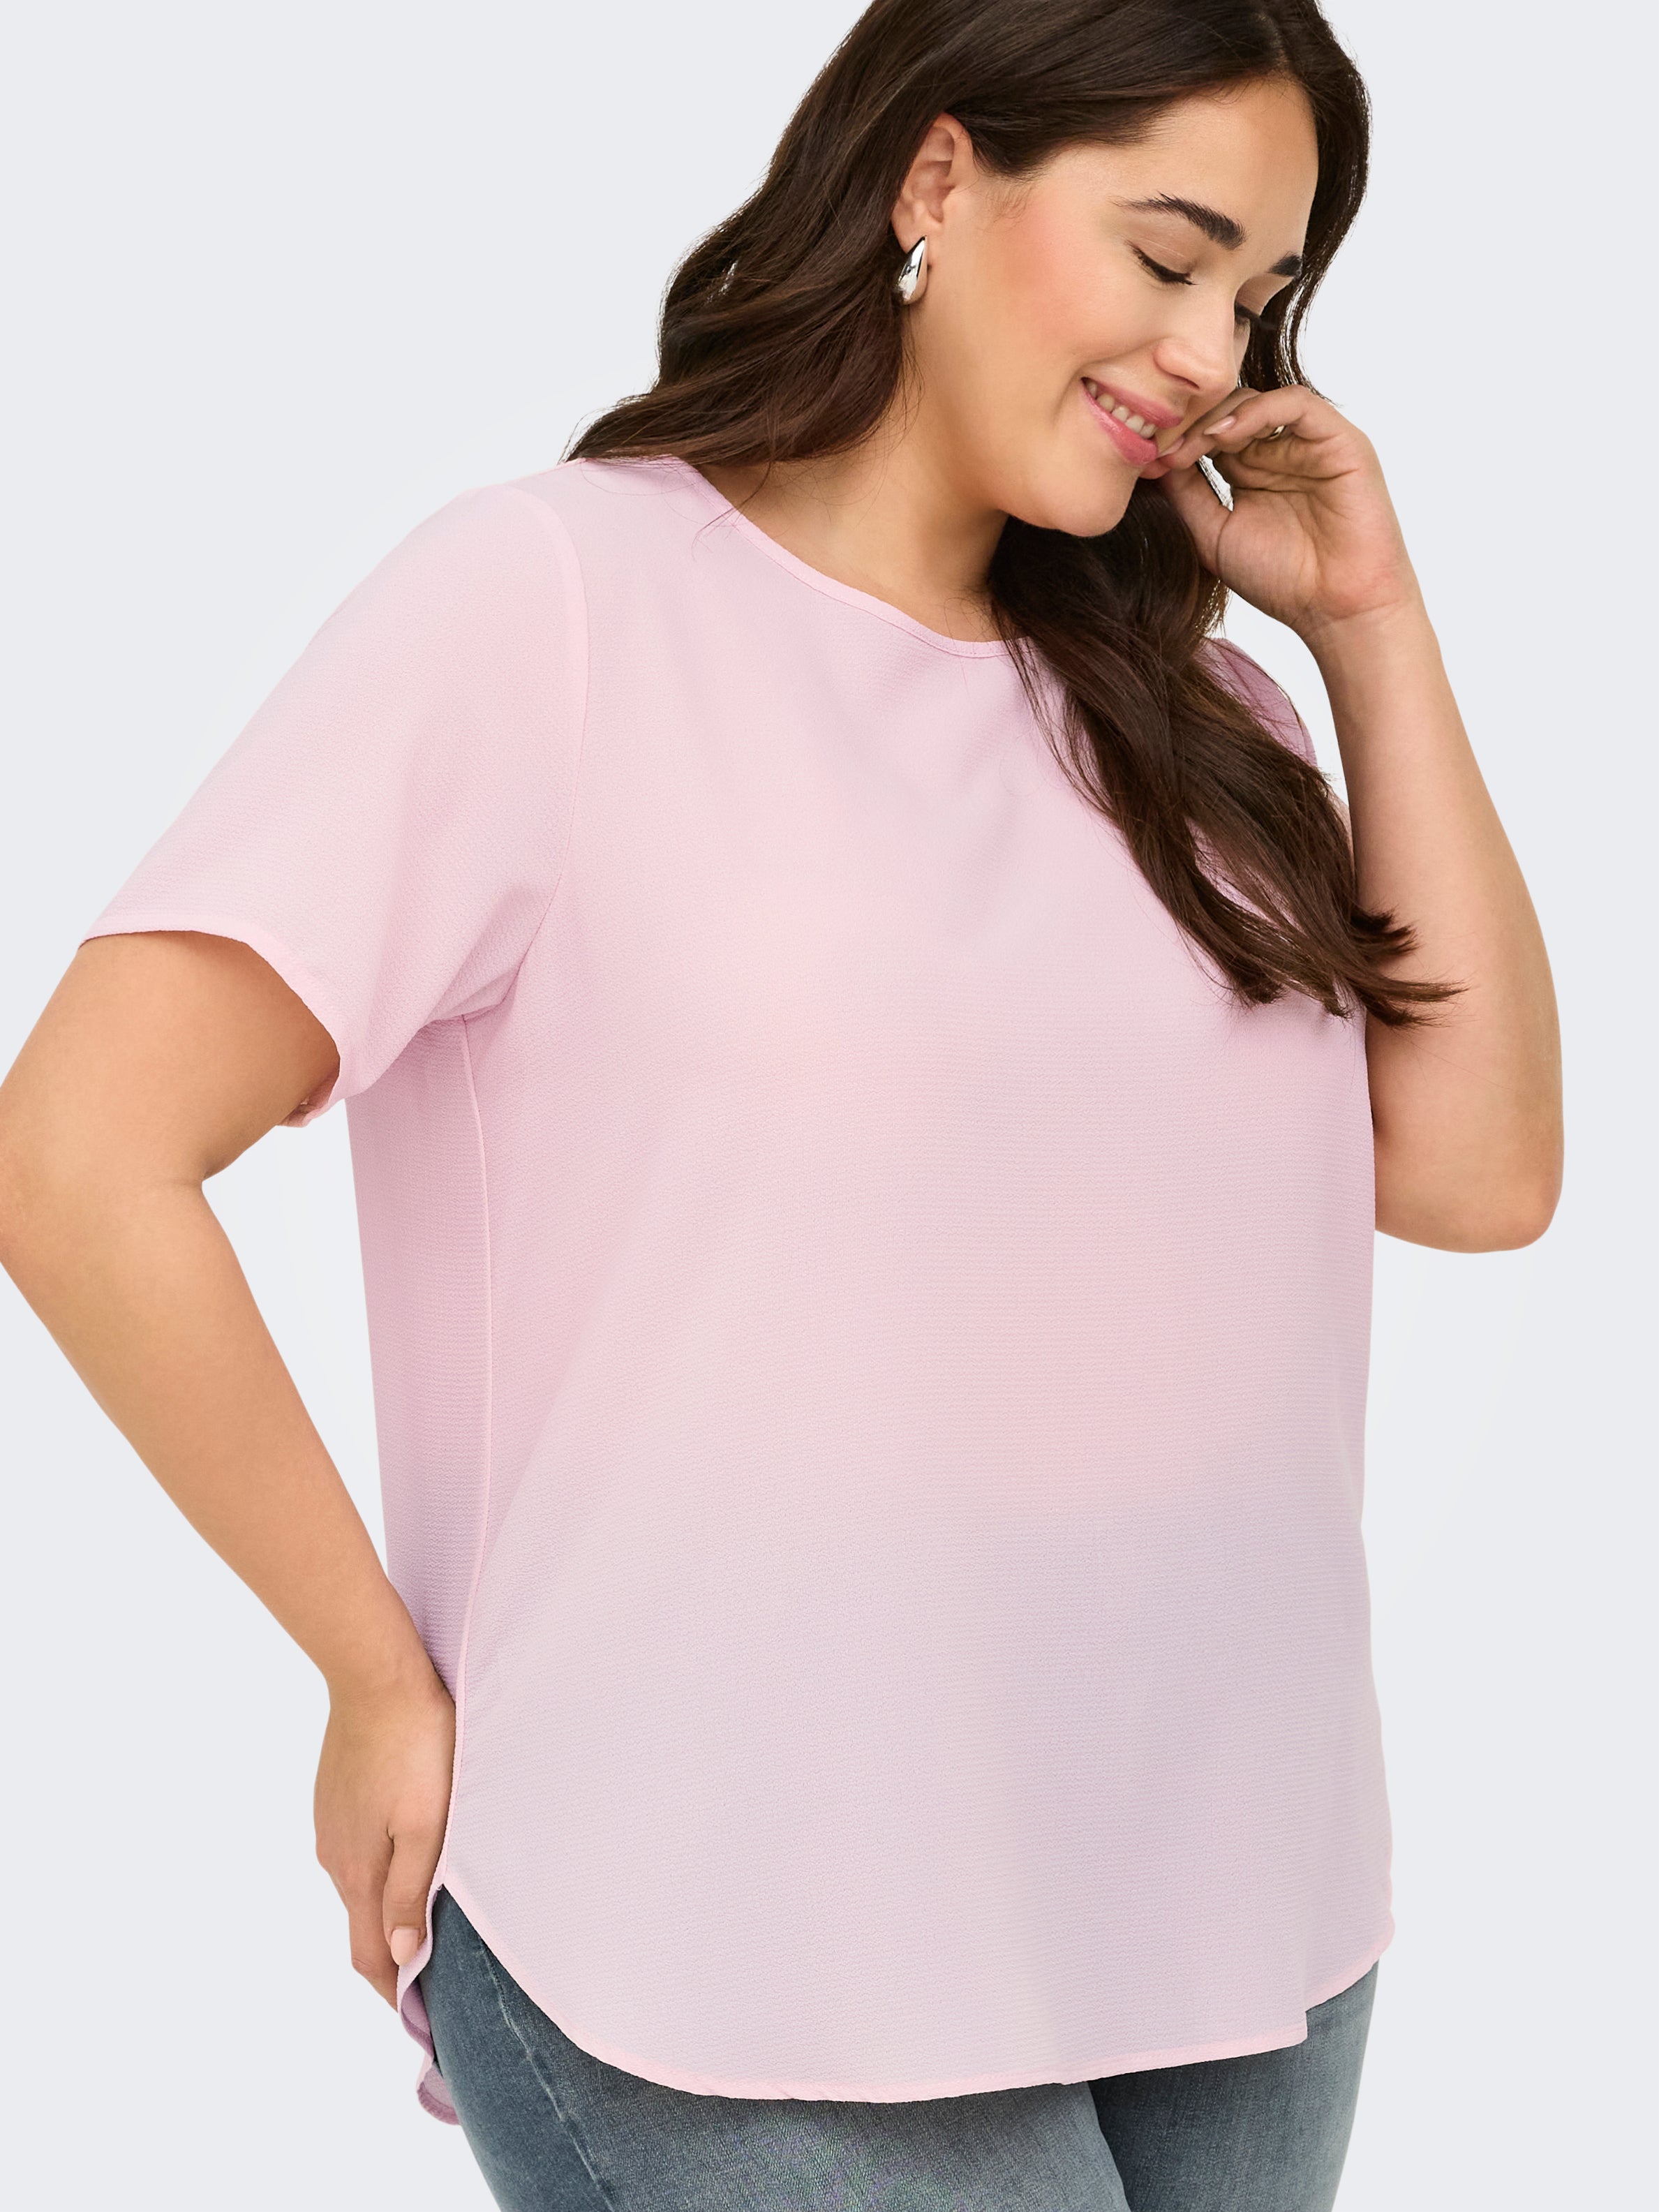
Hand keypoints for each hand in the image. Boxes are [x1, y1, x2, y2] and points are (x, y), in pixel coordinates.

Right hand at [313, 1660, 455, 2006]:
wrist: (376, 1674)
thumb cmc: (417, 1743)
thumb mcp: (428, 1822)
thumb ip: (412, 1890)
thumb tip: (399, 1956)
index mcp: (358, 1870)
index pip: (370, 1956)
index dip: (393, 1992)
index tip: (421, 2019)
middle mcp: (335, 1856)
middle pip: (362, 1926)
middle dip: (391, 1959)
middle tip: (431, 1980)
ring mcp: (331, 1825)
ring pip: (358, 1888)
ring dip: (384, 1913)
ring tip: (422, 1924)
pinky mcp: (335, 1799)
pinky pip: (355, 1853)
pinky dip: (377, 1874)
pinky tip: (403, 1862)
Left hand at [1142, 384, 1421, 644]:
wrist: (1337, 609)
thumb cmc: (1283, 580)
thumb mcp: (1214, 536)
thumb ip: (1186, 496)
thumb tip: (1153, 462)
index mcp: (1250, 471)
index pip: (1208, 432)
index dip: (1176, 439)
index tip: (1146, 460)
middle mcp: (1278, 450)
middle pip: (1227, 409)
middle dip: (1190, 425)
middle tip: (1161, 448)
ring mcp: (1308, 443)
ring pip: (1256, 401)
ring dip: (1216, 417)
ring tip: (1188, 446)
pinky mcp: (1338, 439)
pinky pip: (1295, 404)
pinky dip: (1256, 411)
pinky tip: (1223, 436)